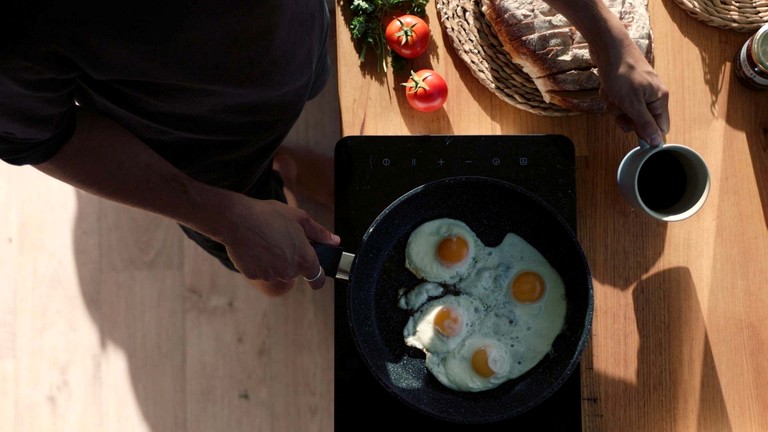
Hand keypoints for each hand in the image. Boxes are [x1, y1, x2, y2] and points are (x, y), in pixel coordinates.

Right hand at [218, 194, 340, 291]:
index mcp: (304, 259)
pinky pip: (261, 271)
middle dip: (292, 259)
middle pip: (295, 271)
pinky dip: (260, 262)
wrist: (237, 219)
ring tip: (266, 240)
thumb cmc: (270, 215)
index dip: (318, 277)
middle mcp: (289, 271)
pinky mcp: (254, 276)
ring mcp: (271, 275)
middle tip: (282, 240)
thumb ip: (320, 233)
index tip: (315, 273)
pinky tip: (255, 246)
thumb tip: (334, 241)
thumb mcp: (300, 218)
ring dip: (275, 261)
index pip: (318, 279)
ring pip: (277, 271)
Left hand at [595, 39, 669, 145]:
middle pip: (638, 121)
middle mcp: (651, 94)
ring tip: (611, 92)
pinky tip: (606, 86)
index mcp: (659, 99)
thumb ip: (645, 123)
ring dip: (613, 105)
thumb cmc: (621, 73)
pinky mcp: (624, 85)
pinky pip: (616, 100)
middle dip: (623, 115)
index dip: (645, 132)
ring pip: (624, 111)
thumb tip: (657, 142)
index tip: (631, 126)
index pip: (659, 127)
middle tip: (618, 105)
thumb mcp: (632, 103)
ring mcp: (637, 89)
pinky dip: (609, 96)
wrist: (607, 47)